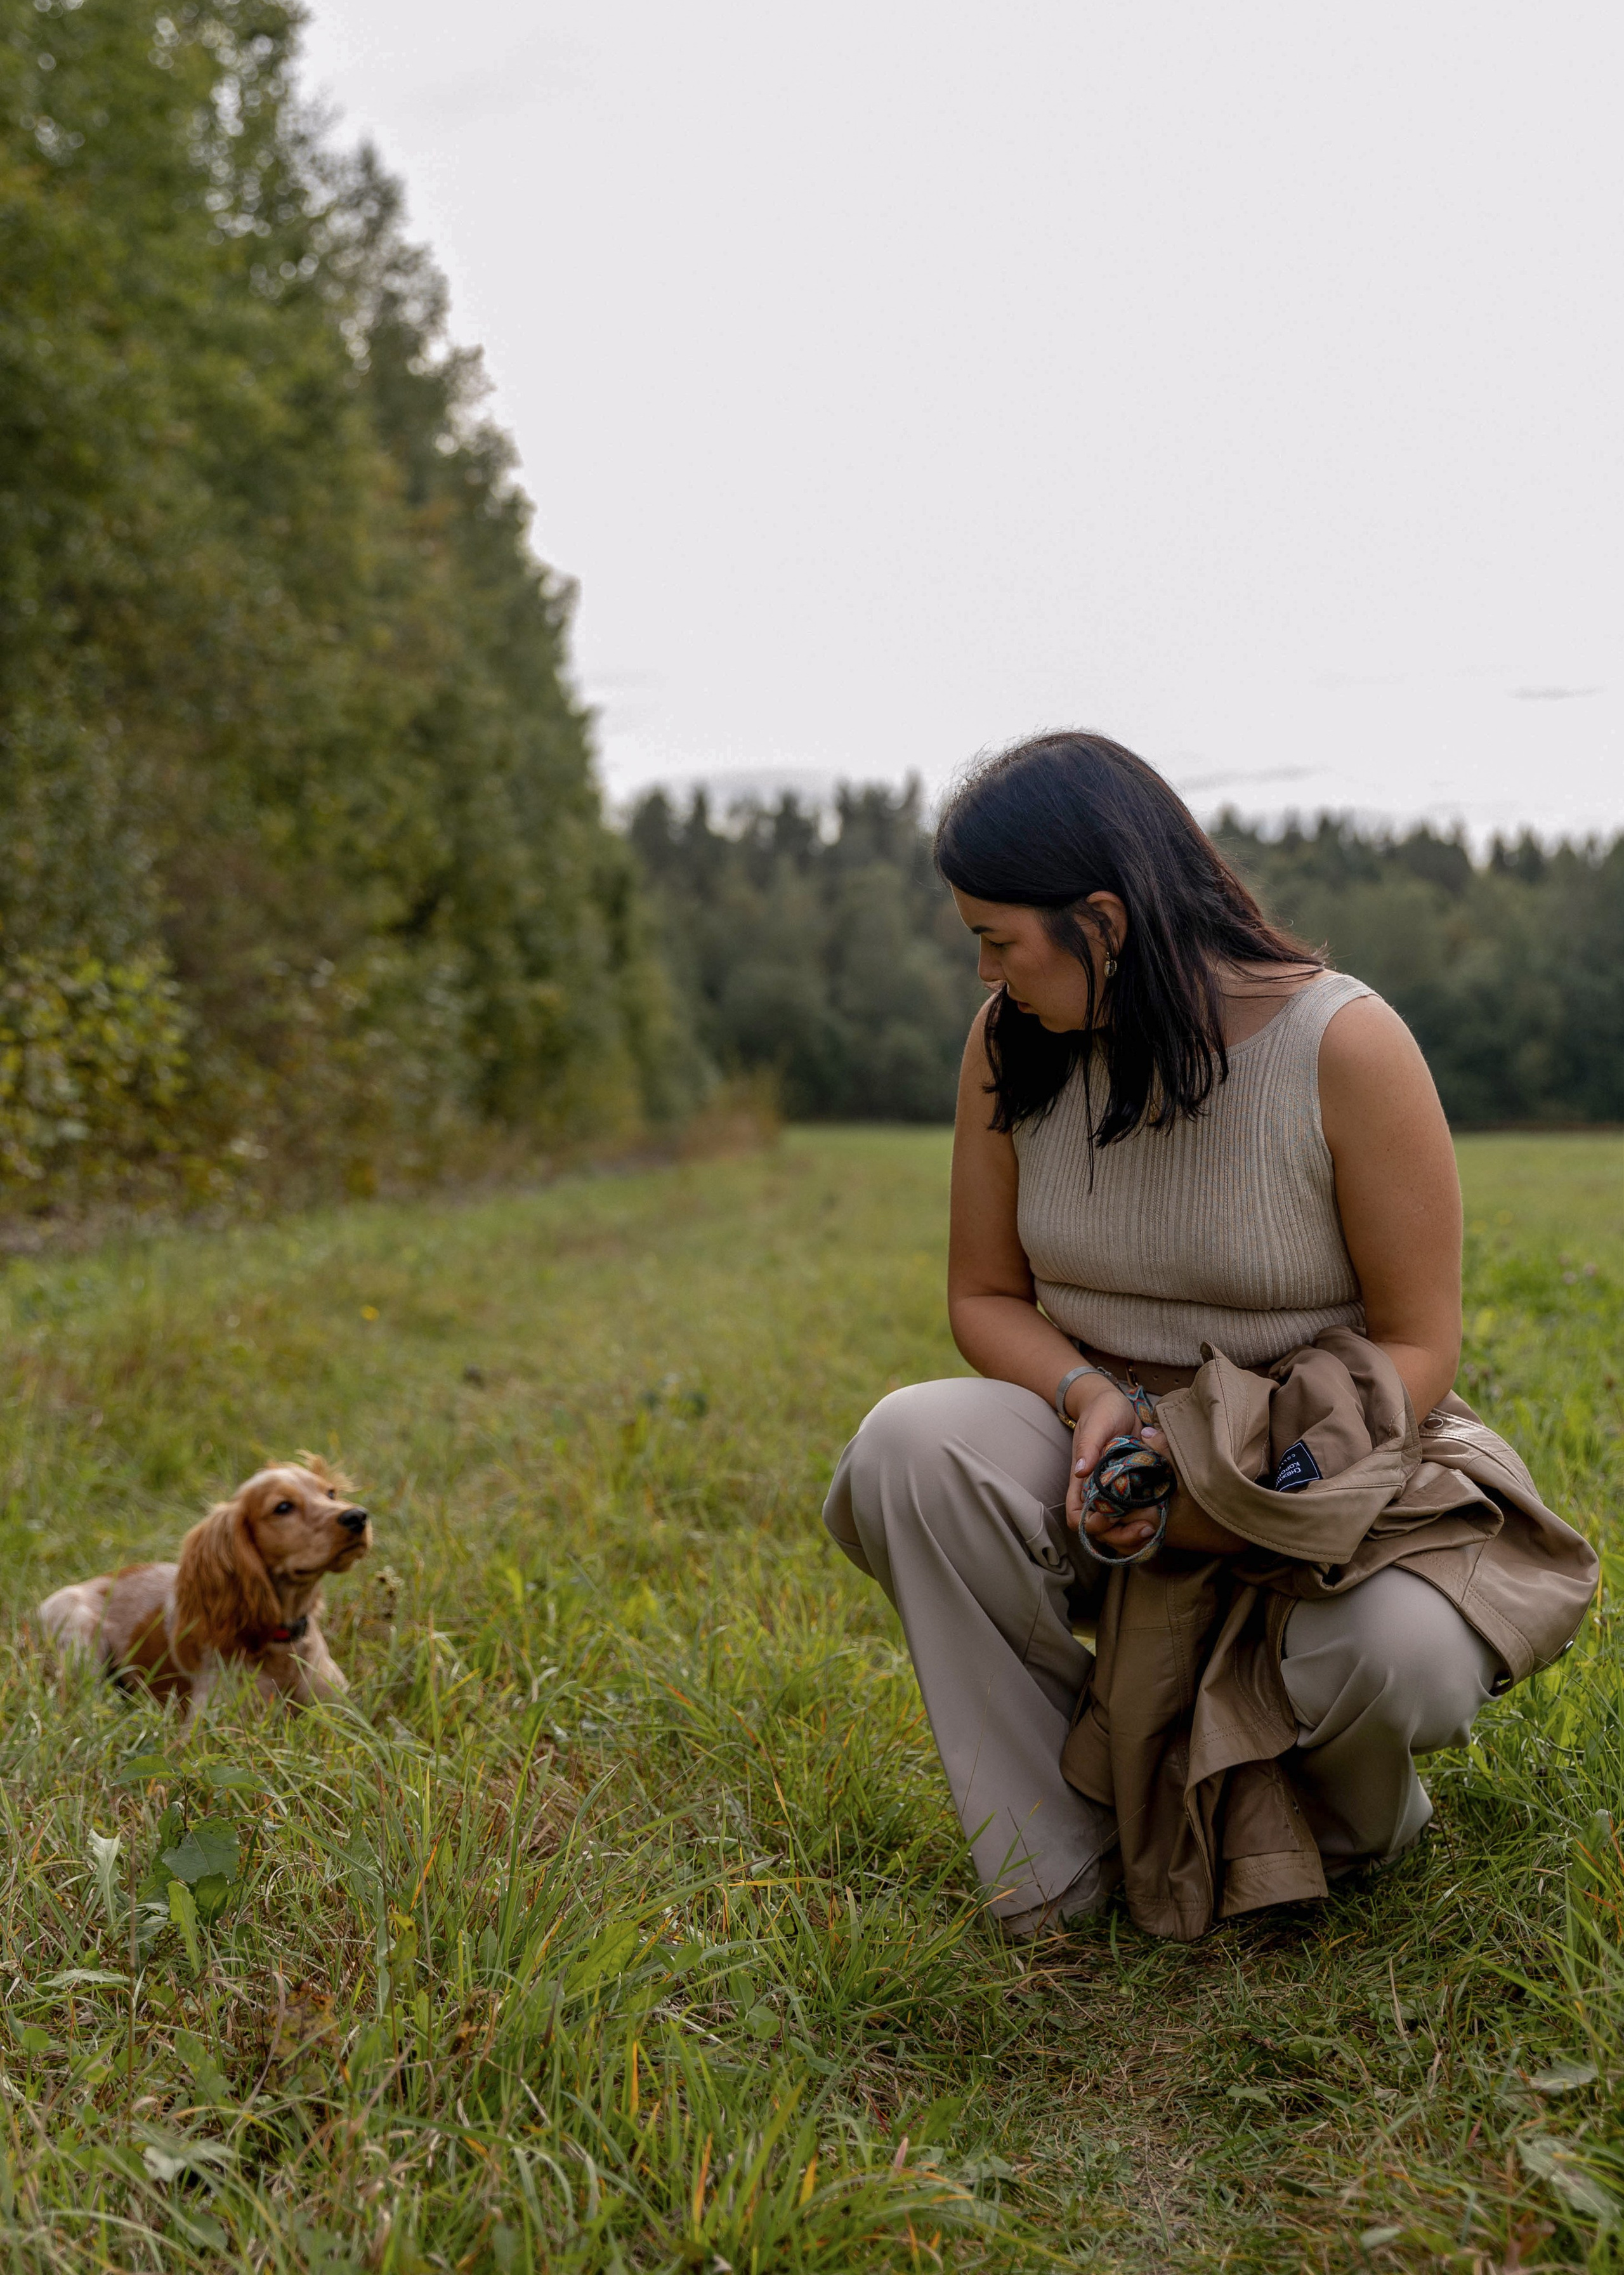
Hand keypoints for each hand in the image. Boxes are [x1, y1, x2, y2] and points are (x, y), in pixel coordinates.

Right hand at [1062, 1377, 1161, 1552]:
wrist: (1119, 1407)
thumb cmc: (1102, 1413)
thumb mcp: (1096, 1425)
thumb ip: (1088, 1446)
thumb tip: (1080, 1471)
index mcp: (1083, 1484)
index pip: (1077, 1517)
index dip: (1091, 1524)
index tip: (1109, 1516)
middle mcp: (1098, 1496)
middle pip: (1102, 1533)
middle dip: (1121, 1537)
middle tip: (1145, 1528)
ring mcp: (1117, 1498)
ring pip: (1120, 1532)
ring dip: (1135, 1538)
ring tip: (1154, 1527)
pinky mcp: (1136, 1495)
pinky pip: (1137, 1520)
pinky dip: (1147, 1527)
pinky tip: (1160, 1521)